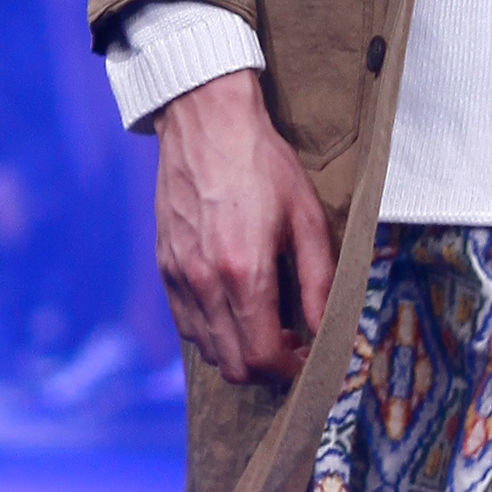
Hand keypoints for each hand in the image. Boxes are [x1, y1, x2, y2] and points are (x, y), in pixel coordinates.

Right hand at [153, 70, 338, 387]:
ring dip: (239, 351)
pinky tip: (234, 307)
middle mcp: (204, 282)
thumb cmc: (263, 164)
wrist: (206, 122)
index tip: (307, 355)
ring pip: (207, 349)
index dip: (290, 369)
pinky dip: (212, 332)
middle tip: (291, 343)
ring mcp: (178, 276)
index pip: (262, 356)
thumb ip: (318, 281)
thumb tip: (327, 330)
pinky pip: (186, 323)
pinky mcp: (164, 266)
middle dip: (267, 367)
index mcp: (244, 272)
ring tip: (265, 324)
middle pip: (233, 364)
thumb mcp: (307, 218)